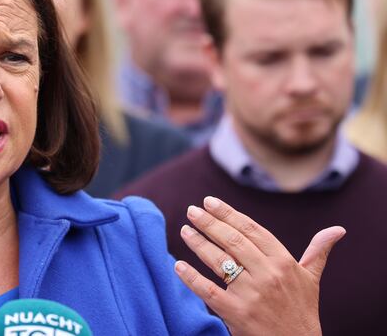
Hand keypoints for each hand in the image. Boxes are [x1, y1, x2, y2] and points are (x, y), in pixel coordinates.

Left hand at [173, 195, 344, 335]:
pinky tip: (178, 266)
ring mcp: (252, 294)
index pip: (251, 229)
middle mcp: (268, 274)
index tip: (209, 202)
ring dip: (197, 243)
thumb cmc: (303, 311)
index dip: (229, 213)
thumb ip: (318, 252)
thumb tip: (337, 230)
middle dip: (208, 223)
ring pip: (218, 261)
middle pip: (232, 240)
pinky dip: (191, 277)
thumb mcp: (311, 280)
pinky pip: (208, 291)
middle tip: (191, 211)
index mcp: (283, 262)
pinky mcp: (237, 313)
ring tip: (184, 231)